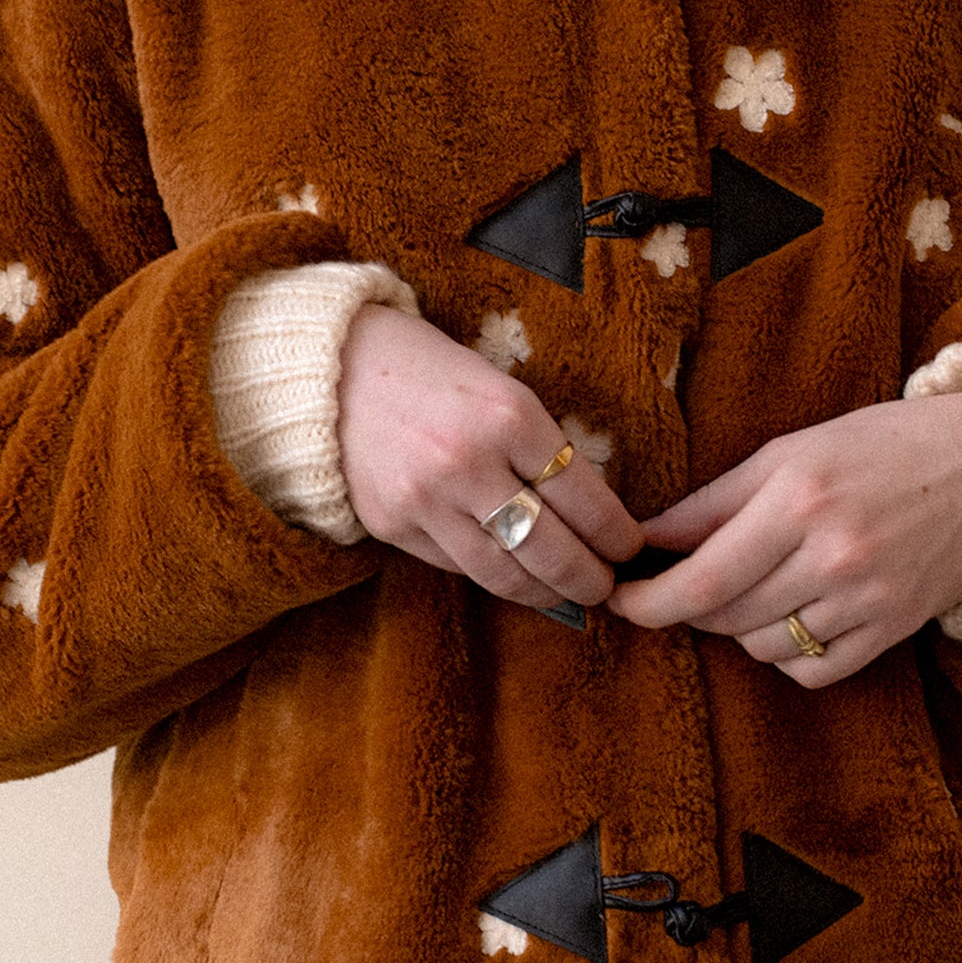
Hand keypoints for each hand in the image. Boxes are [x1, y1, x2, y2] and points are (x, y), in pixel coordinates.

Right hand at [337, 304, 642, 607]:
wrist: (333, 369)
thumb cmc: (431, 372)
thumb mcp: (500, 389)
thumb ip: (540, 447)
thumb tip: (591, 513)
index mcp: (509, 416)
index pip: (585, 499)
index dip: (616, 536)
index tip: (629, 548)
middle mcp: (469, 462)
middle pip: (552, 550)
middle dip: (590, 579)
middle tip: (606, 587)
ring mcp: (426, 500)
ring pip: (505, 575)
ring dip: (545, 593)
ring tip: (565, 593)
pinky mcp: (392, 526)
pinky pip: (457, 567)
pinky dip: (492, 576)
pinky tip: (512, 575)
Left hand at [605, 391, 961, 684]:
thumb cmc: (886, 445)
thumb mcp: (796, 448)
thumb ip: (717, 498)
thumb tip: (648, 537)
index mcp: (802, 499)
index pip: (705, 576)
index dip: (650, 600)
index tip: (617, 599)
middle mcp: (834, 556)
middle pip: (726, 615)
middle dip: (688, 605)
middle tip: (681, 582)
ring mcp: (868, 600)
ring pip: (762, 646)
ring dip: (737, 625)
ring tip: (755, 583)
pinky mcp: (894, 631)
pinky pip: (812, 670)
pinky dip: (786, 654)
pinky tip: (792, 617)